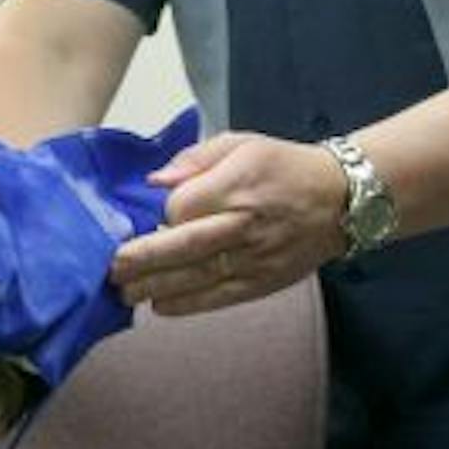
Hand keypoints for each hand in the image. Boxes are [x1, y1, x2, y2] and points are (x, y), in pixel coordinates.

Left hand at [110, 132, 345, 315]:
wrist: (339, 200)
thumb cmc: (284, 167)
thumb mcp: (241, 143)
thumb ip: (194, 159)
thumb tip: (155, 180)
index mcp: (238, 184)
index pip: (183, 206)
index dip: (159, 214)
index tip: (147, 216)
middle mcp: (244, 224)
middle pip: (182, 246)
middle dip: (140, 259)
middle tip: (108, 268)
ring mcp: (254, 258)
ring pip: (195, 277)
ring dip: (153, 287)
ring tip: (121, 292)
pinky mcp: (261, 283)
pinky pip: (218, 298)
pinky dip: (186, 304)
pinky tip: (158, 305)